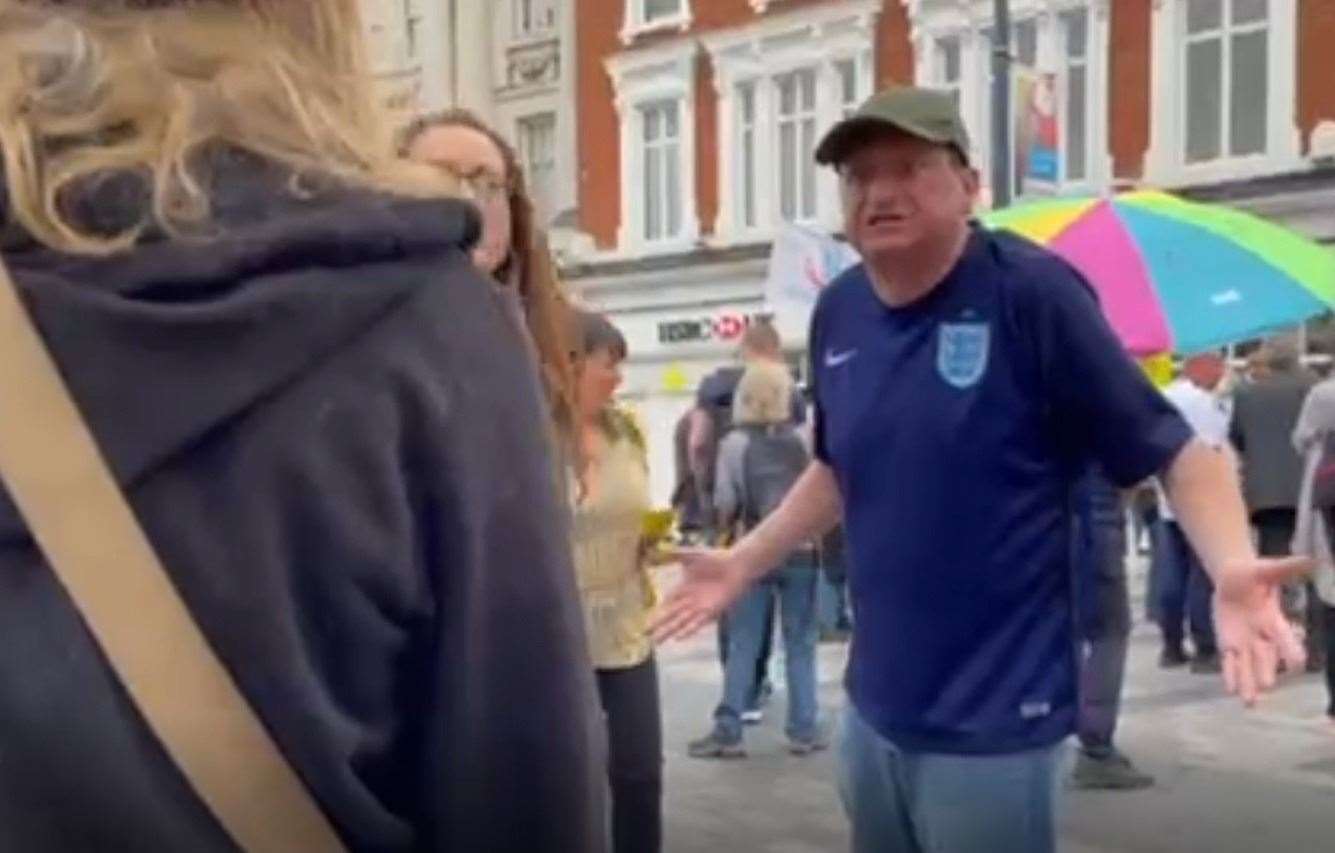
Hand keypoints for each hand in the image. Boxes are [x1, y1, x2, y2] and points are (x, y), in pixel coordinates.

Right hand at [649, 548, 752, 642]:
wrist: (736, 566)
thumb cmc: (716, 559)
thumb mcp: (692, 555)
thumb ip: (675, 554)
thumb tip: (657, 550)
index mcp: (684, 587)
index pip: (667, 602)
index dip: (656, 611)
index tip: (645, 621)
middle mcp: (690, 600)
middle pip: (670, 615)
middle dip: (658, 625)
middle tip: (644, 635)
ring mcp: (700, 607)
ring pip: (681, 622)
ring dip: (669, 631)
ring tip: (657, 642)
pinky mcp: (712, 611)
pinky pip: (697, 623)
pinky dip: (688, 630)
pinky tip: (678, 638)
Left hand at [1212, 556, 1311, 705]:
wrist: (1233, 577)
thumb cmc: (1254, 574)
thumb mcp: (1268, 569)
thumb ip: (1288, 568)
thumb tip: (1314, 559)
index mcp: (1274, 619)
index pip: (1284, 636)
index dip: (1290, 648)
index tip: (1298, 663)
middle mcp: (1262, 636)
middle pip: (1265, 656)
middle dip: (1266, 670)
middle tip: (1268, 686)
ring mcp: (1246, 642)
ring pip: (1248, 665)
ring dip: (1248, 683)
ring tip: (1250, 703)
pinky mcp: (1229, 643)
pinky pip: (1230, 662)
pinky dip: (1230, 675)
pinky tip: (1230, 691)